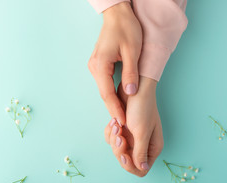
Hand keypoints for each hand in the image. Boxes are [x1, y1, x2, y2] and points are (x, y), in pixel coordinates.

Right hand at [88, 2, 141, 125]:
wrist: (117, 14)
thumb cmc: (125, 28)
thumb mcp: (132, 51)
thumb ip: (130, 73)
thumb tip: (130, 93)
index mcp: (100, 65)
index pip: (107, 94)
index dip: (116, 109)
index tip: (124, 121)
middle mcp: (94, 67)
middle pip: (103, 94)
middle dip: (113, 109)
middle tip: (123, 124)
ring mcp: (94, 66)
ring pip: (103, 89)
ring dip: (111, 103)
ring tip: (122, 116)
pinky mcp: (98, 65)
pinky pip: (103, 83)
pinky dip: (110, 94)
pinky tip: (117, 101)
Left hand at [104, 77, 163, 176]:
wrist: (134, 87)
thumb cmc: (141, 108)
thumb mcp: (141, 132)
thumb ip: (140, 152)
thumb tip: (142, 169)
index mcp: (152, 147)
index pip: (141, 169)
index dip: (129, 165)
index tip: (124, 153)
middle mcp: (142, 145)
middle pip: (126, 161)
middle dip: (119, 149)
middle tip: (119, 133)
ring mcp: (131, 138)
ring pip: (116, 150)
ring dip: (113, 138)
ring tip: (117, 123)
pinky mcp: (122, 130)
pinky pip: (111, 139)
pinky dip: (110, 131)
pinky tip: (114, 121)